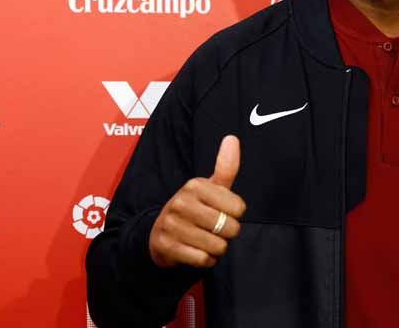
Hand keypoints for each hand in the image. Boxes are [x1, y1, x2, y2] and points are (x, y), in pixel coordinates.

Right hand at [149, 135, 246, 267]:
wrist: (159, 233)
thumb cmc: (194, 208)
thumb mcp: (209, 187)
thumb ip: (225, 167)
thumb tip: (232, 138)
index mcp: (195, 185)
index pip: (239, 208)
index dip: (235, 214)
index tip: (222, 211)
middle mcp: (181, 202)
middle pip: (230, 228)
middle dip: (227, 233)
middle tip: (214, 228)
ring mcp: (172, 225)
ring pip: (218, 246)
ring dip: (217, 248)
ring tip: (205, 239)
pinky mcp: (167, 247)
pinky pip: (203, 260)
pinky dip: (206, 260)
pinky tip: (197, 251)